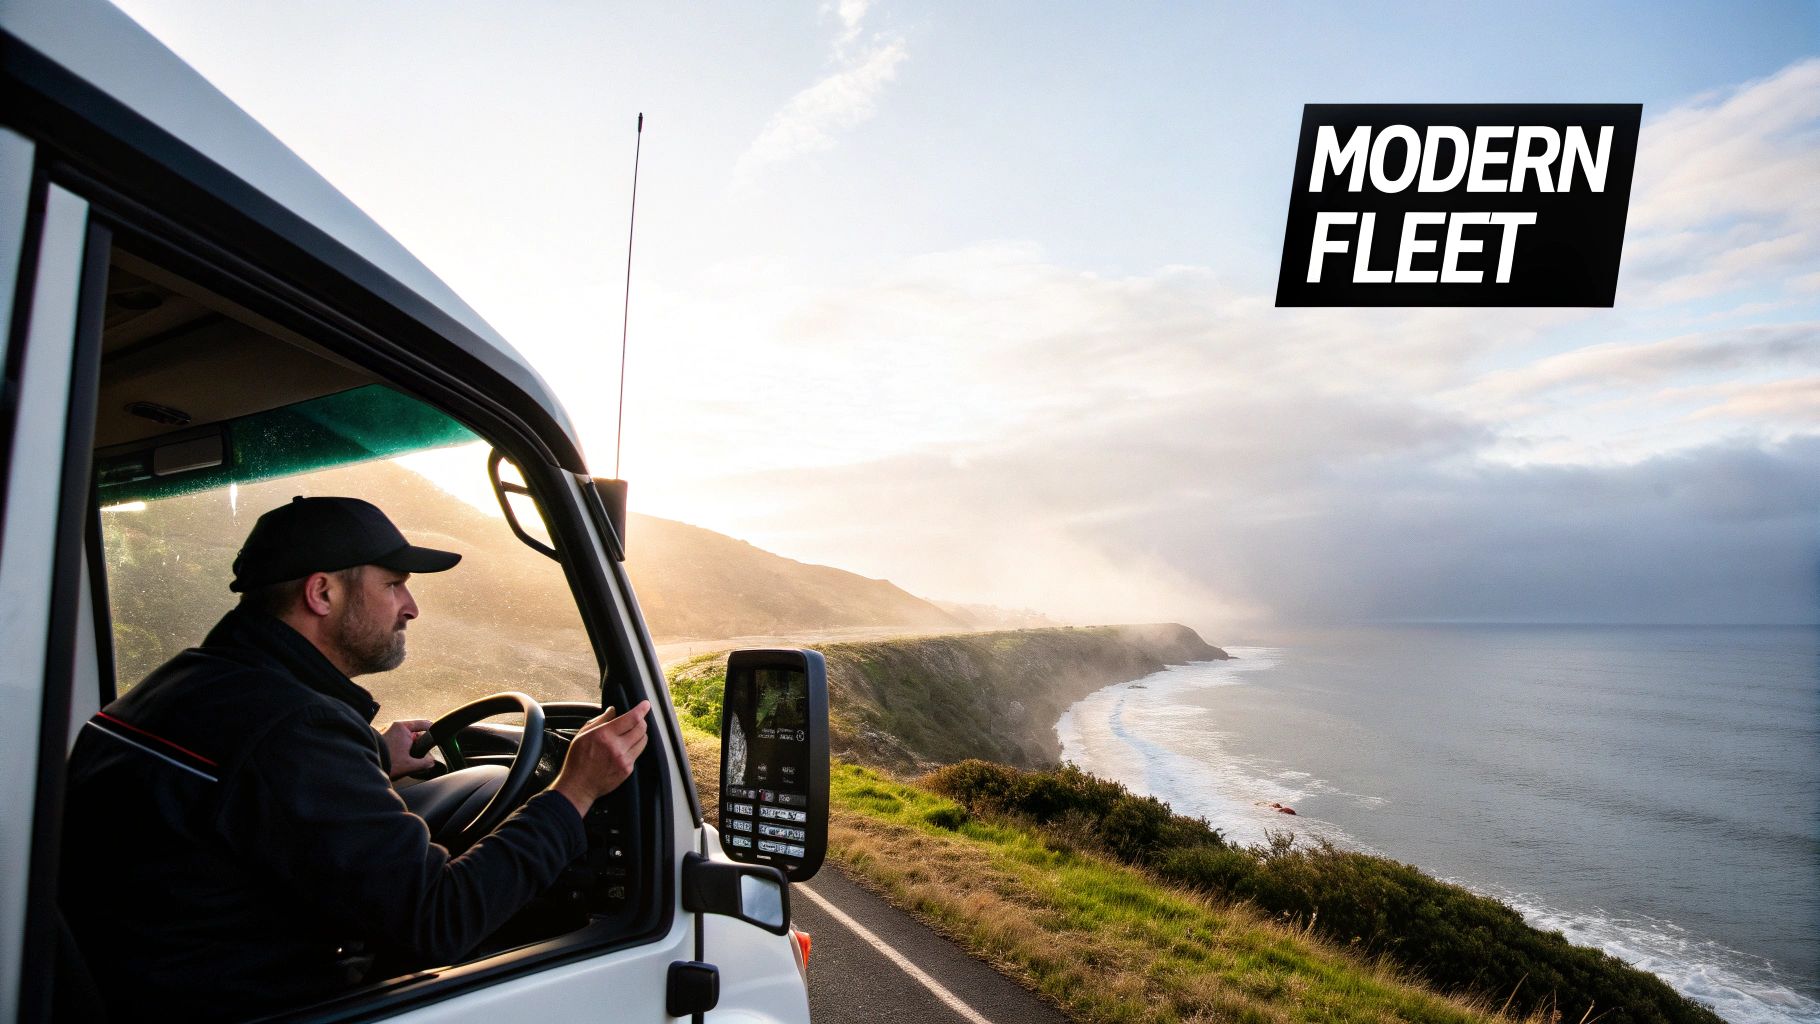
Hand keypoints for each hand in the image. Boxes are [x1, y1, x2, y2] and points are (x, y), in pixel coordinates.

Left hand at [379, 719, 435, 778]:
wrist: (361, 767)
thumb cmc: (384, 762)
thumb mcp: (409, 765)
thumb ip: (425, 762)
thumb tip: (431, 761)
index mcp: (402, 727)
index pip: (424, 724)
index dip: (433, 732)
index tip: (437, 740)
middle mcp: (392, 725)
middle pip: (413, 734)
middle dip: (416, 746)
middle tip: (414, 758)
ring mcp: (384, 730)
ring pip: (402, 738)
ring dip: (405, 749)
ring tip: (400, 761)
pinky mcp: (377, 737)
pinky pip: (392, 741)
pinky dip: (395, 749)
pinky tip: (392, 759)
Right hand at [551, 701, 650, 817]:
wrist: (578, 786)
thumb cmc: (578, 760)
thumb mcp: (583, 735)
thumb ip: (600, 720)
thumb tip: (612, 710)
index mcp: (604, 735)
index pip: (631, 718)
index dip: (641, 709)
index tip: (646, 704)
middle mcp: (616, 746)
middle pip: (641, 728)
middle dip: (641, 721)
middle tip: (636, 719)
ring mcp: (624, 759)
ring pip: (643, 740)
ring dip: (640, 734)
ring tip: (632, 733)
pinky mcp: (627, 769)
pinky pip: (638, 753)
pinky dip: (635, 747)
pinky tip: (626, 747)